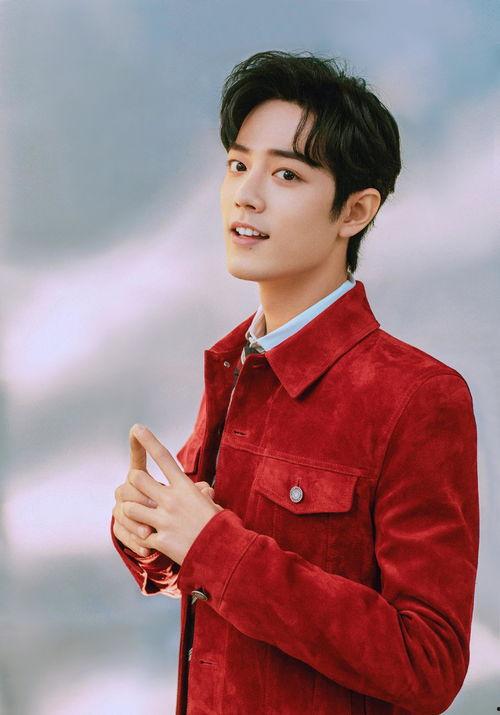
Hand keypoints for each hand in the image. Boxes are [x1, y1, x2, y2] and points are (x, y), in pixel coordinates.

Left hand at [116, 423, 222, 563]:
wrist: (224, 554)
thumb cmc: (222, 527)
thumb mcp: (212, 505)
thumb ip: (202, 496)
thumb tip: (204, 492)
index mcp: (186, 488)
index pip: (163, 457)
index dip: (148, 440)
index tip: (137, 428)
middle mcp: (172, 500)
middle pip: (137, 479)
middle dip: (133, 483)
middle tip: (137, 488)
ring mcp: (164, 520)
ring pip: (129, 508)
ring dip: (131, 512)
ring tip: (140, 517)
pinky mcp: (159, 541)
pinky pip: (138, 536)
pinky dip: (141, 539)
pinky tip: (150, 541)